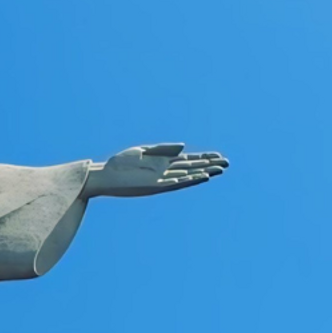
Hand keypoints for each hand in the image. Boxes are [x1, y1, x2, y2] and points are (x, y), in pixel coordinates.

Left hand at [84, 143, 228, 197]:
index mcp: (162, 161)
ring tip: (219, 171)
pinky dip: (190, 180)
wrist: (104, 175)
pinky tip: (202, 177)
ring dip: (203, 173)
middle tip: (227, 164)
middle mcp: (165, 171)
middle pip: (192, 167)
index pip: (188, 159)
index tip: (219, 155)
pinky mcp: (156, 186)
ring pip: (188, 176)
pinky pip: (177, 183)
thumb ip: (163, 149)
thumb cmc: (119, 164)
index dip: (203, 157)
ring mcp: (162, 179)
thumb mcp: (142, 151)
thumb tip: (183, 146)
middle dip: (209, 165)